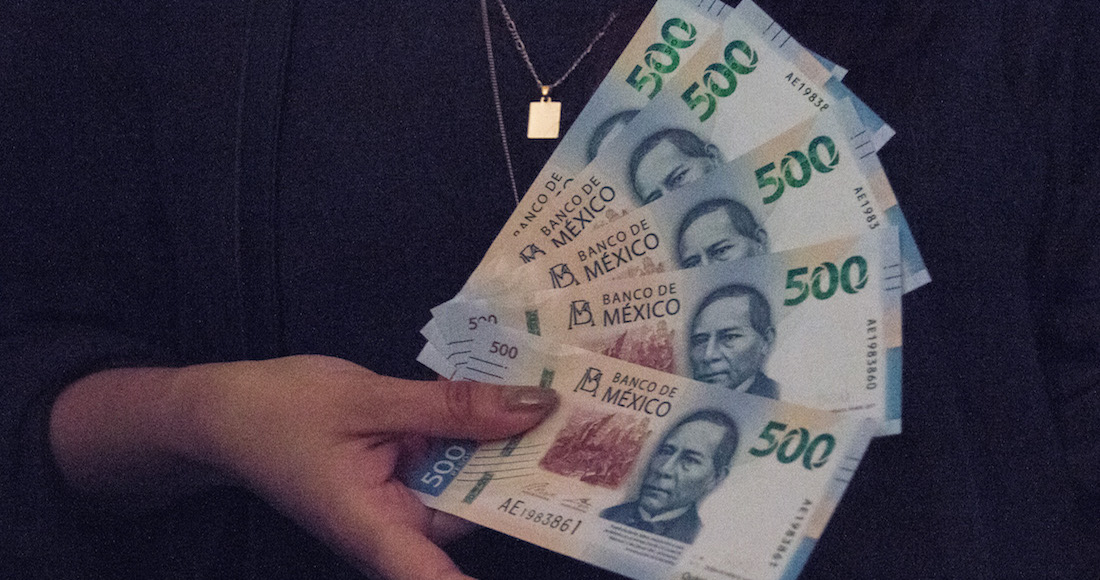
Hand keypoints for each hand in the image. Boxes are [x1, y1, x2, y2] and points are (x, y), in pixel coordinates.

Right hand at [52, 355, 557, 579]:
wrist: (221, 412)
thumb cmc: (279, 412)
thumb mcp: (372, 401)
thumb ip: (453, 406)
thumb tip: (537, 407)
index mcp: (384, 534)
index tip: (572, 542)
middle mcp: (403, 532)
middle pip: (485, 517)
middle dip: (541, 482)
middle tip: (611, 441)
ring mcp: (406, 507)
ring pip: (478, 485)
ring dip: (517, 450)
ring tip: (584, 411)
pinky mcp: (407, 481)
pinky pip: (458, 463)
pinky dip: (483, 435)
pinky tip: (522, 401)